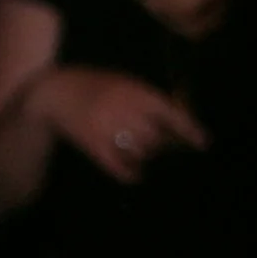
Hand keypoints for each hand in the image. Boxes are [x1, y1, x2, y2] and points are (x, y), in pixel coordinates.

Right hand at [36, 67, 207, 181]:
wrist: (54, 91)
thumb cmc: (92, 84)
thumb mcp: (121, 82)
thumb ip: (145, 100)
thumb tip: (171, 125)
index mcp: (134, 91)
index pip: (170, 112)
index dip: (188, 129)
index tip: (202, 143)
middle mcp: (124, 109)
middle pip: (156, 137)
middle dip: (160, 144)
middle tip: (159, 146)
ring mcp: (107, 128)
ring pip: (140, 152)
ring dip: (144, 156)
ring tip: (140, 154)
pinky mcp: (93, 144)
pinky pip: (118, 166)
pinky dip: (129, 173)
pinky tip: (134, 175)